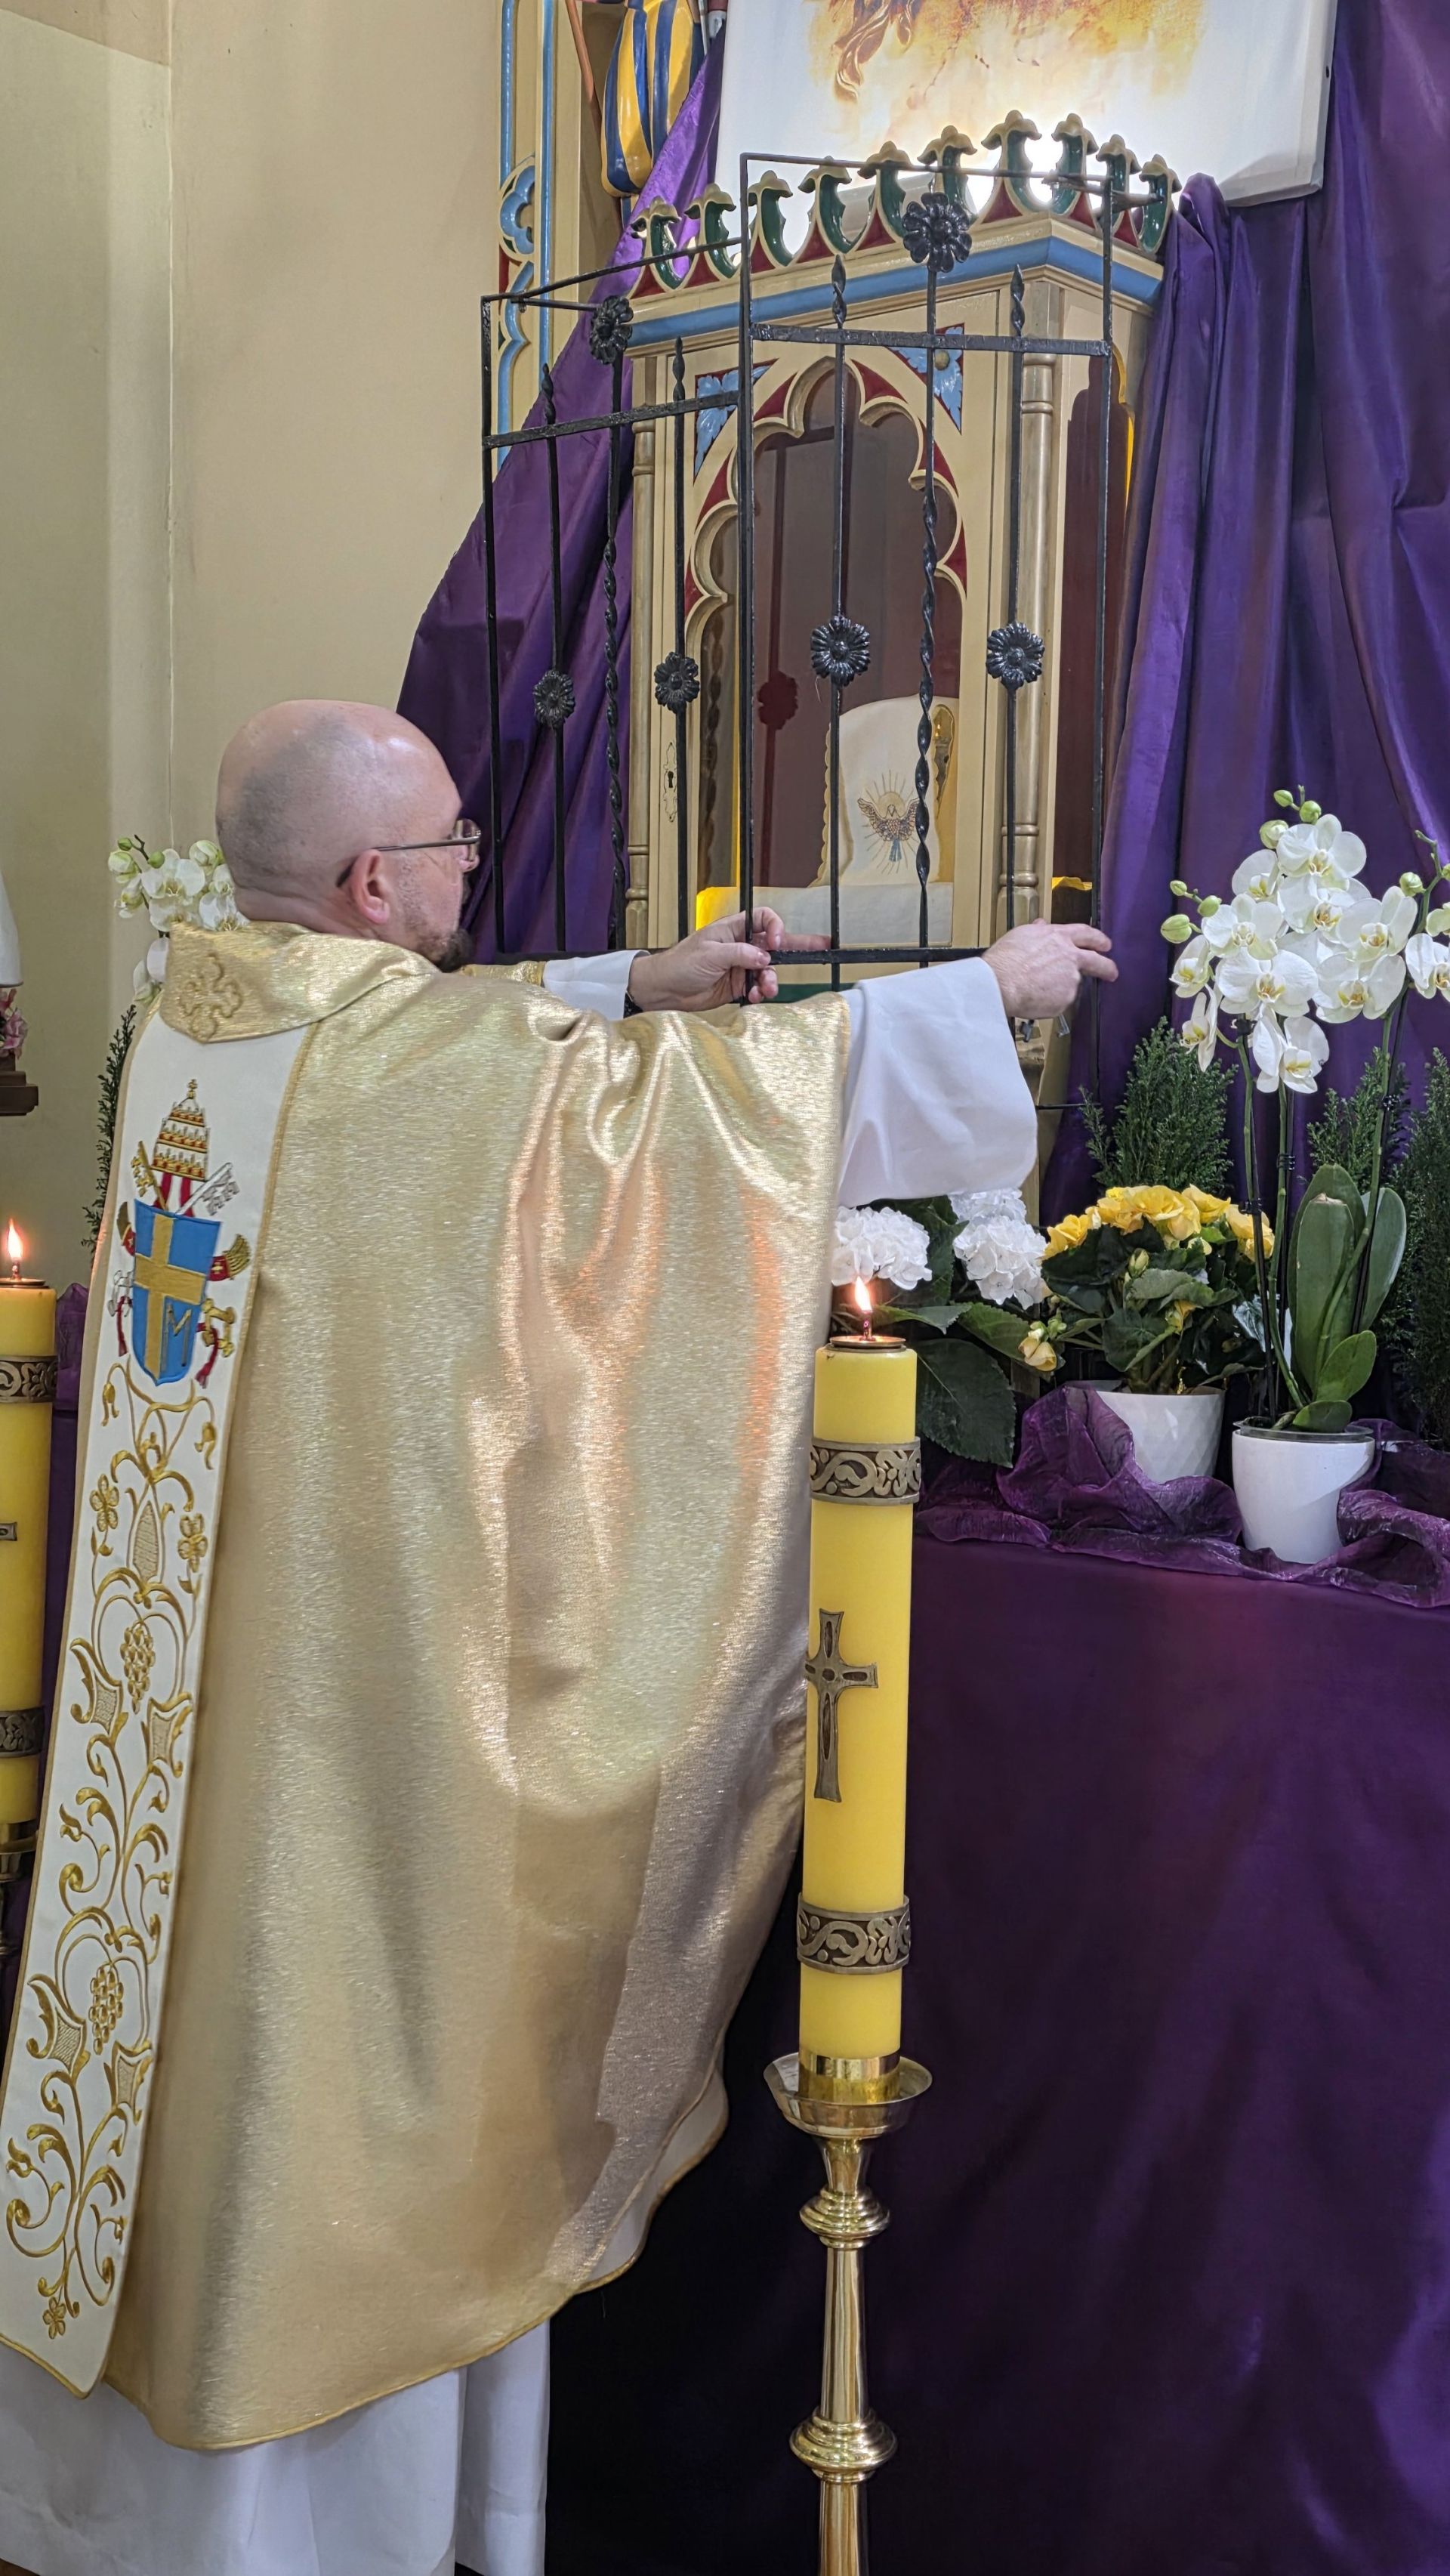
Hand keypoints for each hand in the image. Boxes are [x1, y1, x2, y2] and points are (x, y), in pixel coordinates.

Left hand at [627, 910, 828, 1009]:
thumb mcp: (710, 953)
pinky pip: (758, 988)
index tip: (777, 941)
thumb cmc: (679, 963)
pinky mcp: (737, 986)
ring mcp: (740, 966)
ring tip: (765, 988)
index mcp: (733, 929)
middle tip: (821, 947)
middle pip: (775, 944)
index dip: (775, 926)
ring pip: (768, 970)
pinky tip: (754, 997)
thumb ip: (740, 954)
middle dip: (797, 946)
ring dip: (771, 980)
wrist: (664, 989)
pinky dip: (760, 993)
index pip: (763, 919)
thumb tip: (765, 957)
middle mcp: (740, 946)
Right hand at [984, 918, 1116, 1019]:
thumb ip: (1036, 932)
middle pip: (1097, 961)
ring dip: (1061, 988)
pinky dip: (1050, 1002)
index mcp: (1059, 937)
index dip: (1098, 939)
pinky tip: (1035, 998)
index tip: (1104, 944)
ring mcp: (1070, 979)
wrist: (1001, 982)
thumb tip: (1041, 926)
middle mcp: (1070, 957)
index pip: (1086, 934)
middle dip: (1107, 967)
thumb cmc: (1006, 960)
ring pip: (1072, 984)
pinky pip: (1060, 1002)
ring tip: (1039, 990)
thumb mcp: (1020, 935)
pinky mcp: (1065, 999)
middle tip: (1111, 972)